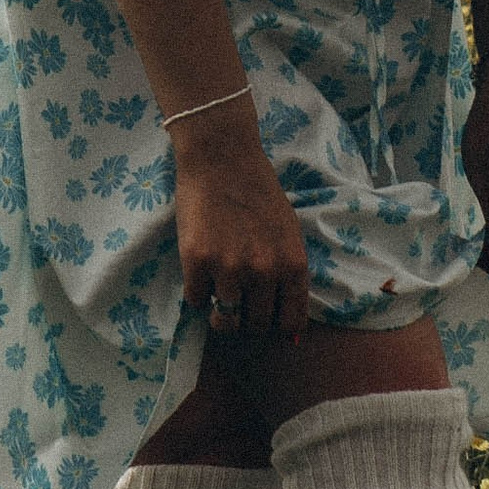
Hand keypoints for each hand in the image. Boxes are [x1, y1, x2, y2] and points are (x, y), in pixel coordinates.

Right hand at [172, 107, 310, 340]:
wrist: (222, 159)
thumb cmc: (259, 193)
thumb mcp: (288, 234)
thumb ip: (290, 276)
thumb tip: (292, 329)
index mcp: (293, 266)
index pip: (290, 323)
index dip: (277, 328)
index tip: (266, 319)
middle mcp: (265, 272)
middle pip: (256, 325)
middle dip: (247, 320)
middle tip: (239, 303)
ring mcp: (229, 269)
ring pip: (225, 320)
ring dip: (220, 313)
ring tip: (217, 293)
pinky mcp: (197, 262)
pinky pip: (196, 300)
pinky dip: (197, 292)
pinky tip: (200, 272)